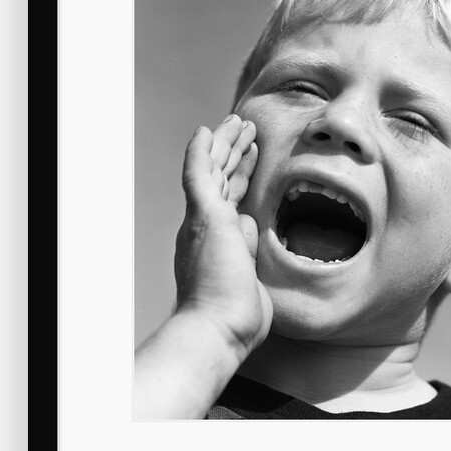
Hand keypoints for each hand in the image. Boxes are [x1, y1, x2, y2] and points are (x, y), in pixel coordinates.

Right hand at [174, 115, 272, 360]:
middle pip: (220, 178)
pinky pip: (199, 173)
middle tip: (245, 128)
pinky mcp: (204, 216)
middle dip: (233, 152)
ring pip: (213, 169)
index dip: (240, 175)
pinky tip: (207, 130)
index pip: (230, 199)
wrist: (217, 330)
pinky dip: (202, 150)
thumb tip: (250, 223)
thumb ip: (250, 248)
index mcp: (217, 242)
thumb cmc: (236, 318)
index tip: (251, 156)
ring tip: (240, 120)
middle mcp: (204, 228)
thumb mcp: (251, 276)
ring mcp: (202, 221)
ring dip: (227, 143)